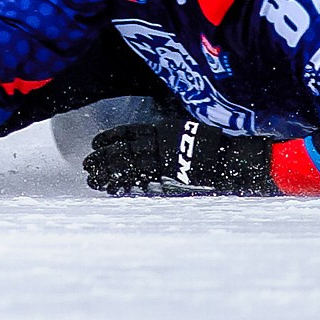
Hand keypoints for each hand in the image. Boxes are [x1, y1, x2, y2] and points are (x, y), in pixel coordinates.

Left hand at [83, 119, 277, 195]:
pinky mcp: (170, 178)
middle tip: (87, 165)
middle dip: (104, 158)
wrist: (232, 159)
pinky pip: (143, 182)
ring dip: (109, 173)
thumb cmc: (212, 143)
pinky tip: (113, 191)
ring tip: (93, 180)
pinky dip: (126, 186)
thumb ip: (166, 133)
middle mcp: (159, 144)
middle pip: (124, 151)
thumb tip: (150, 133)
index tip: (95, 144)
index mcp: (161, 130)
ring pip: (129, 166)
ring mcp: (163, 161)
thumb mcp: (186, 128)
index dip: (111, 139)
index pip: (129, 133)